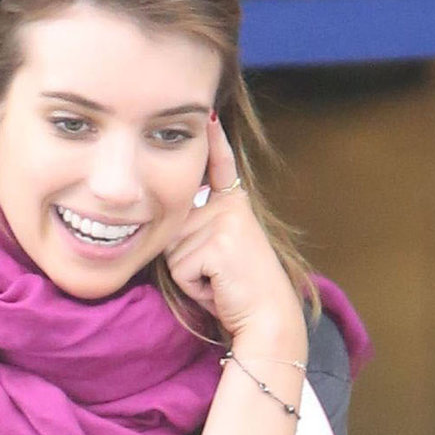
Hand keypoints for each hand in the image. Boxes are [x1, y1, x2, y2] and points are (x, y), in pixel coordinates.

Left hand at [163, 117, 307, 357]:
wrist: (267, 319)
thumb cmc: (237, 295)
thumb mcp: (217, 253)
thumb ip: (197, 232)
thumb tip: (167, 216)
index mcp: (234, 204)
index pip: (219, 167)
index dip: (214, 141)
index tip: (210, 115)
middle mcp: (231, 205)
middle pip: (172, 224)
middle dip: (183, 259)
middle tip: (217, 277)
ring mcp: (225, 220)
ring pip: (173, 248)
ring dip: (187, 275)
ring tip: (218, 282)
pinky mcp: (218, 242)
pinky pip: (179, 267)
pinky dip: (192, 286)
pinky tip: (218, 287)